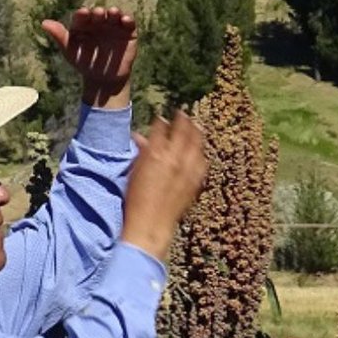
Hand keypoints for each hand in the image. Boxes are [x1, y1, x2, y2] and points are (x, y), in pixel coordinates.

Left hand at [40, 6, 136, 109]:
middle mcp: (99, 22)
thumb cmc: (84, 63)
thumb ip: (59, 36)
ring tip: (112, 12)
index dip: (82, 14)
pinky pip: (129, 23)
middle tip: (98, 13)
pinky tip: (125, 19)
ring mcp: (114, 26)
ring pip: (114, 15)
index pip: (82, 16)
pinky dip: (128, 19)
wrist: (103, 80)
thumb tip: (43, 23)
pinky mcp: (128, 32)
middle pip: (99, 13)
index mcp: (84, 24)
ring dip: (114, 12)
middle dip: (98, 12)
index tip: (83, 14)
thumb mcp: (70, 51)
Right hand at [121, 111, 207, 261]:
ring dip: (196, 131)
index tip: (162, 117)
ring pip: (197, 142)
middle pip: (183, 129)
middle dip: (183, 119)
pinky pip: (202, 160)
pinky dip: (201, 152)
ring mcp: (187, 168)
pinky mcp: (196, 180)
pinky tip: (200, 150)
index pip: (161, 127)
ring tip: (196, 125)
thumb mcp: (135, 172)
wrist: (152, 224)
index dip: (162, 121)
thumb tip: (142, 138)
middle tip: (183, 113)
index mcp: (155, 153)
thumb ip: (141, 152)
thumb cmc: (137, 199)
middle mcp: (174, 157)